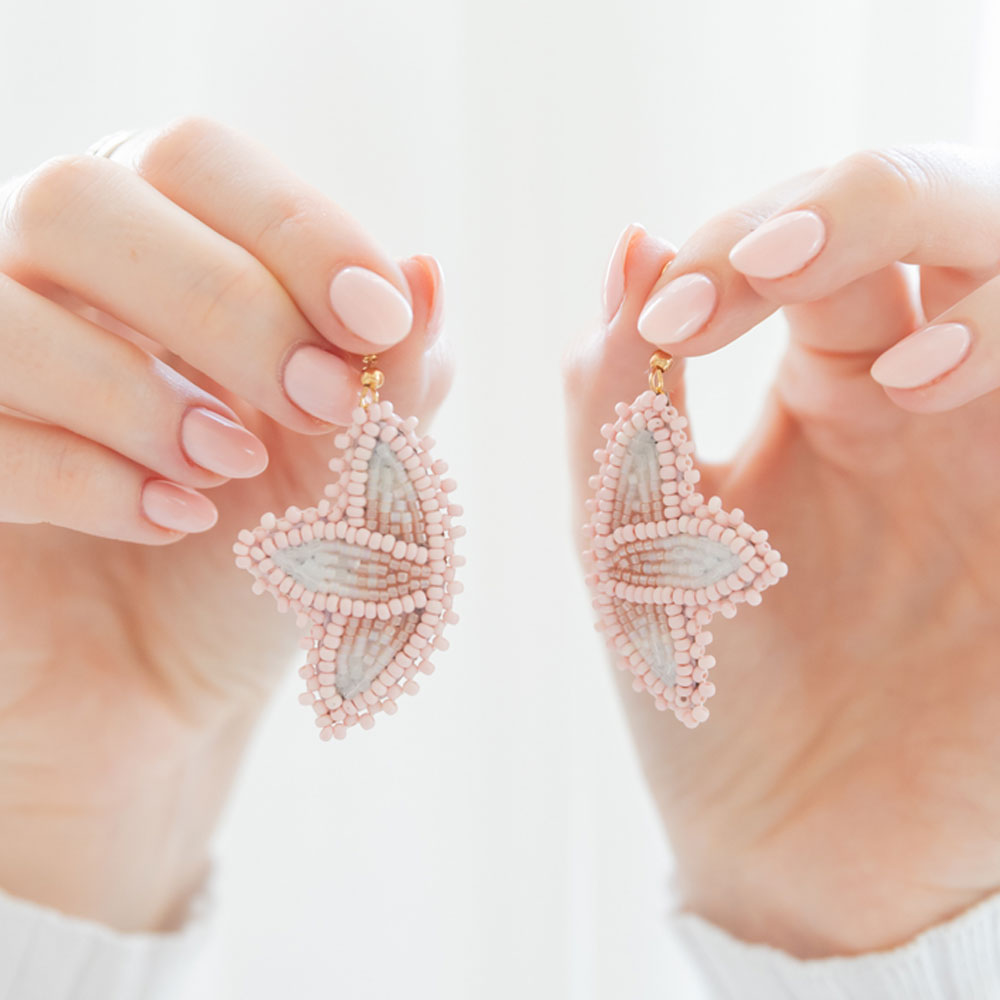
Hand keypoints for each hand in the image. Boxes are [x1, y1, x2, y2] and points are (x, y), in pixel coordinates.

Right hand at [0, 117, 450, 930]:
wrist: (169, 681)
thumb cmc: (266, 557)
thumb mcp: (354, 468)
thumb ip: (392, 378)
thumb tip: (428, 272)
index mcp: (162, 248)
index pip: (195, 160)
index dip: (293, 229)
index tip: (380, 322)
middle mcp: (52, 283)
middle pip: (82, 198)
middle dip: (223, 303)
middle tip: (319, 405)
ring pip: (0, 303)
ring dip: (140, 392)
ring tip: (233, 469)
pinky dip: (86, 475)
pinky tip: (173, 520)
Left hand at [564, 145, 999, 957]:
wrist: (791, 836)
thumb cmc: (701, 683)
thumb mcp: (628, 531)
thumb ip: (619, 393)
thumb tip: (629, 242)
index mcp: (819, 384)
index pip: (800, 238)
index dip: (731, 247)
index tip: (665, 321)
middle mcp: (922, 394)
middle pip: (933, 212)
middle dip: (854, 206)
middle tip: (765, 264)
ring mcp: (995, 443)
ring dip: (964, 271)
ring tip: (885, 372)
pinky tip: (932, 387)